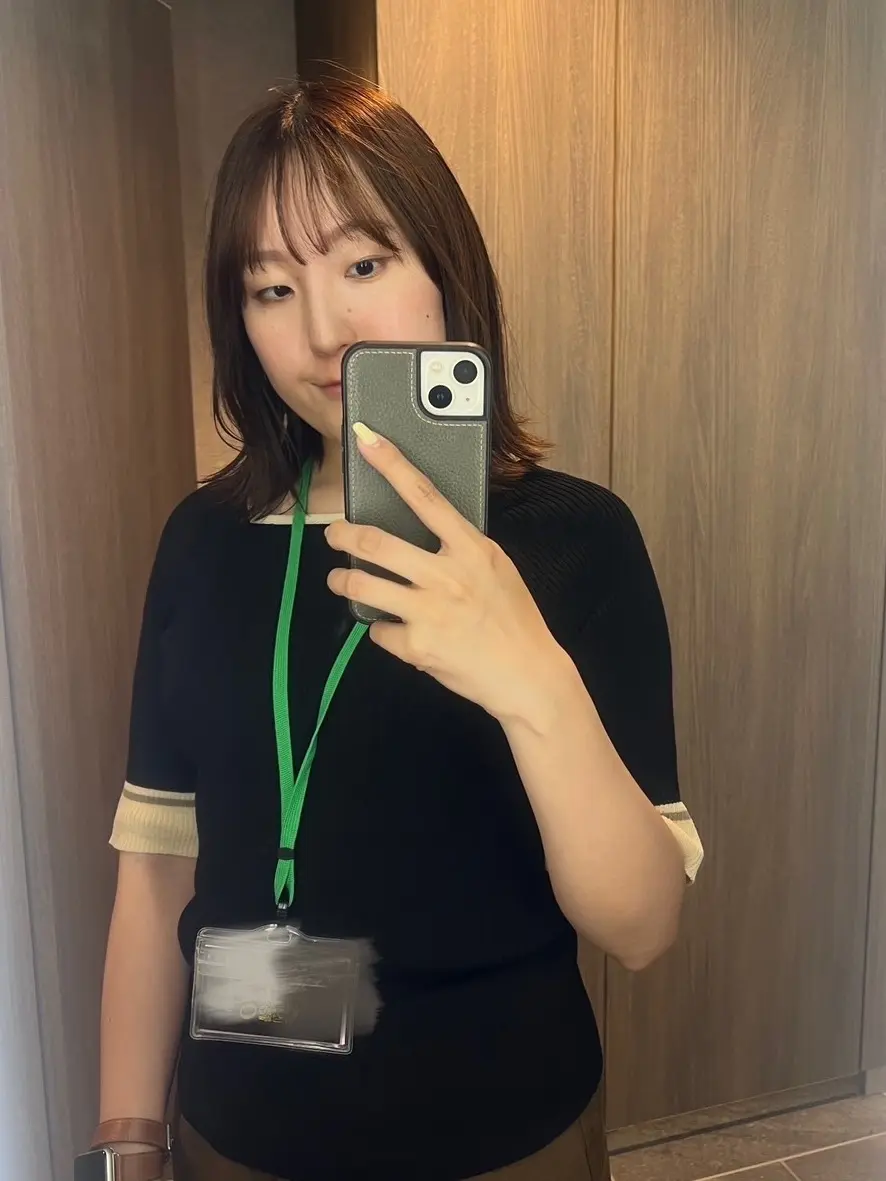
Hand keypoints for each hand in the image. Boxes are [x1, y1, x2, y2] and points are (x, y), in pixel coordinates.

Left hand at [324, 424, 573, 725]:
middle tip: (334, 535)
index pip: (424, 495)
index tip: (366, 439)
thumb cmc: (514, 619)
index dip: (391, 463)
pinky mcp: (417, 646)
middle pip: (376, 543)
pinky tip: (396, 631)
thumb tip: (424, 532)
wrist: (528, 675)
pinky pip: (378, 631)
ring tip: (341, 581)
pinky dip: (381, 630)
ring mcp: (429, 612)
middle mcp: (446, 576)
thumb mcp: (496, 568)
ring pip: (361, 587)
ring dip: (342, 582)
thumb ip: (461, 548)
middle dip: (342, 536)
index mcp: (471, 548)